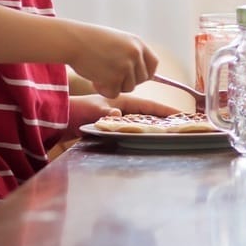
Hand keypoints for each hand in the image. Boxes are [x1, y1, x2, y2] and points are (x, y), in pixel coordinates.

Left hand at [63, 94, 180, 141]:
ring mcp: (121, 120)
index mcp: (125, 102)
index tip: (183, 115)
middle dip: (166, 121)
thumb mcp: (93, 110)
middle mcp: (126, 110)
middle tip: (183, 128)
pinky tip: (148, 143)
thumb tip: (117, 114)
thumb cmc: (79, 111)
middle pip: (151, 116)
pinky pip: (133, 133)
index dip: (167, 111)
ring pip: (143, 125)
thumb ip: (106, 113)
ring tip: (170, 136)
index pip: (151, 106)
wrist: (62, 118)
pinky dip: (141, 136)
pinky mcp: (114, 129)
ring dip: (154, 129)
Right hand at [66, 22, 157, 98]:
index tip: (136, 77)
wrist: (73, 41)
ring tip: (100, 74)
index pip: (153, 64)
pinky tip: (95, 79)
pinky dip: (105, 90)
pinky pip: (115, 93)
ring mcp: (125, 66)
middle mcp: (135, 54)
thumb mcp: (118, 41)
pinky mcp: (114, 78)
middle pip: (142, 79)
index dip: (146, 73)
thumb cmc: (92, 41)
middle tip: (111, 76)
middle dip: (128, 81)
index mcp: (138, 43)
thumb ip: (132, 55)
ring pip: (129, 88)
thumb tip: (147, 75)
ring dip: (115, 85)